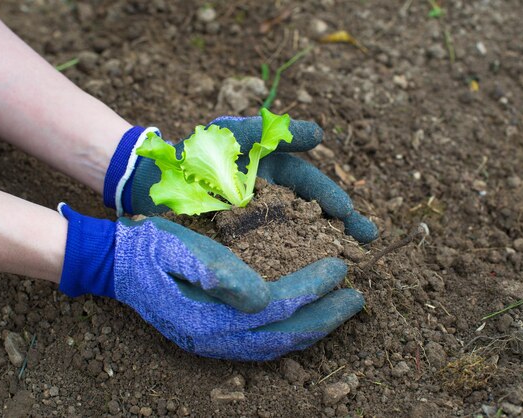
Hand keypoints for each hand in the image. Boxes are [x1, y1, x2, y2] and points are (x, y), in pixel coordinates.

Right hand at [58, 204, 363, 360]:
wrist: (116, 264)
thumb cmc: (149, 248)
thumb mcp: (177, 248)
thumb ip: (216, 272)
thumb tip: (260, 295)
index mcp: (210, 316)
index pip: (278, 305)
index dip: (313, 288)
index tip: (341, 267)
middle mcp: (215, 340)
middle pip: (285, 334)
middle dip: (326, 316)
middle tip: (358, 297)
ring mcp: (213, 345)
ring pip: (277, 346)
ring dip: (313, 330)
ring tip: (342, 311)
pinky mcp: (212, 339)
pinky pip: (263, 346)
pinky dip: (291, 336)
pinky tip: (306, 324)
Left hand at [103, 116, 378, 242]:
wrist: (155, 183)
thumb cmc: (196, 152)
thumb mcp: (235, 135)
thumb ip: (274, 133)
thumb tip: (321, 134)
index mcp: (275, 172)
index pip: (312, 185)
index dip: (333, 199)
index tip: (350, 214)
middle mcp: (273, 200)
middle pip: (314, 214)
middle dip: (342, 226)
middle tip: (367, 241)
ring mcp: (259, 226)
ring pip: (298, 238)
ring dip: (324, 249)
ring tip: (350, 265)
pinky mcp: (242, 246)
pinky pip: (271, 257)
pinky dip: (291, 266)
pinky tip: (307, 281)